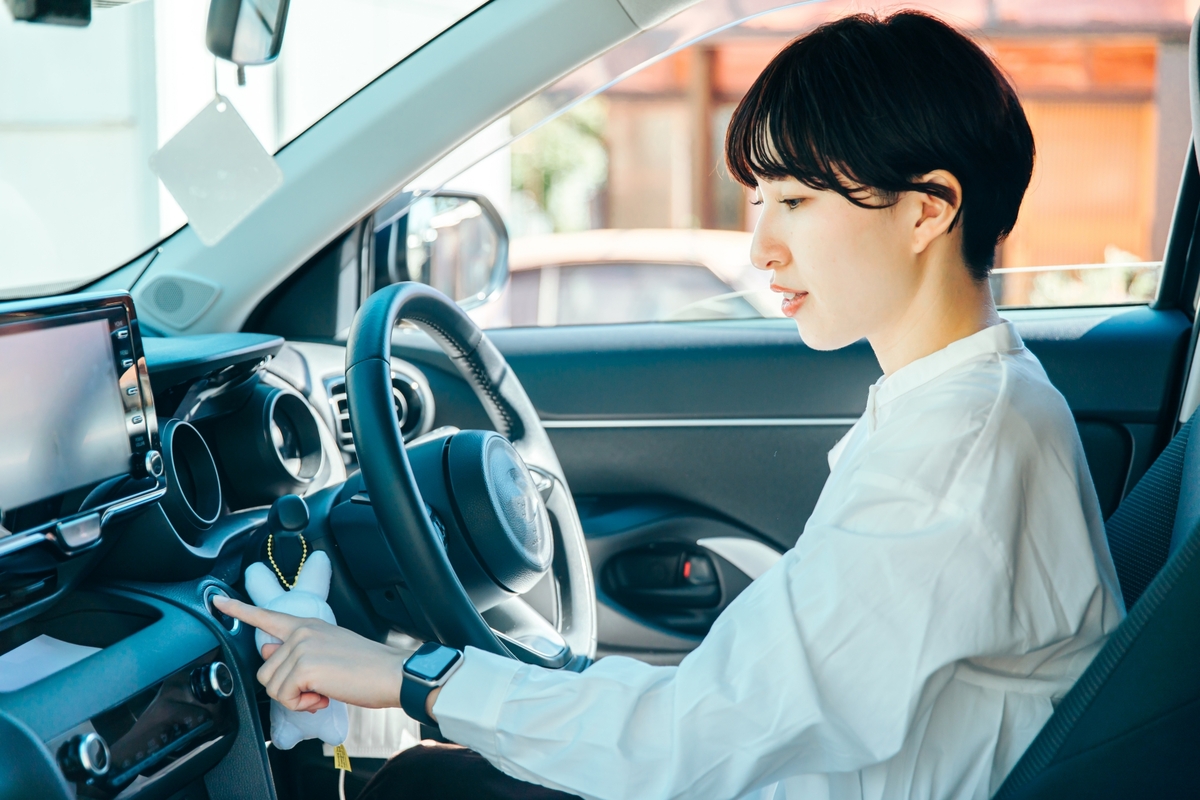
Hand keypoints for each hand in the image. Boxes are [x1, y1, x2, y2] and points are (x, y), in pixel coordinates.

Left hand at [213, 595, 404, 711]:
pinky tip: (322, 698)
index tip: (217, 600)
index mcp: (308, 625)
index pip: (266, 615)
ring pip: (272, 686)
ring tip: (322, 693)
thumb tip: (268, 648)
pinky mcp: (303, 667)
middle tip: (316, 690)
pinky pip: (284, 697)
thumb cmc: (367, 667)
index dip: (238, 609)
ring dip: (295, 699)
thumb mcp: (329, 650)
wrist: (391, 673)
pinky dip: (301, 706)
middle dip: (287, 689)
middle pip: (266, 670)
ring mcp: (301, 648)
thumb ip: (296, 650)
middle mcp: (301, 632)